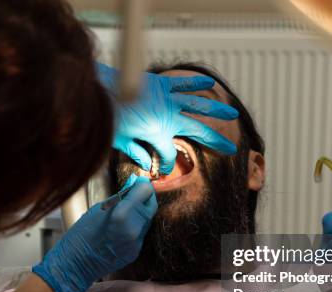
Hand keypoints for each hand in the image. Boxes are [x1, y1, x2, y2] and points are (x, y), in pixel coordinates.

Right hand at [33, 175, 156, 291]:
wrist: (76, 264)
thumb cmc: (81, 233)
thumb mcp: (98, 209)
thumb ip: (119, 198)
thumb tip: (133, 188)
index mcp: (123, 214)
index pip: (146, 191)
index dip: (141, 185)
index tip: (136, 183)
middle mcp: (134, 229)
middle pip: (152, 205)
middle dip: (145, 197)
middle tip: (135, 194)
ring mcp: (137, 243)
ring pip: (148, 220)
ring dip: (141, 212)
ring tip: (127, 210)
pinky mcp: (136, 252)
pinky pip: (141, 234)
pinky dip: (136, 227)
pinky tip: (123, 227)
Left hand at [96, 63, 237, 173]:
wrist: (99, 90)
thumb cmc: (108, 118)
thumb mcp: (121, 142)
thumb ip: (137, 152)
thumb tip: (148, 164)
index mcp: (159, 134)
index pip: (169, 156)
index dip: (164, 164)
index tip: (158, 169)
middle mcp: (169, 117)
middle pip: (199, 131)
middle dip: (216, 141)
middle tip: (232, 148)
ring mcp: (167, 99)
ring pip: (198, 105)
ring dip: (217, 109)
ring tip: (232, 113)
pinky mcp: (160, 84)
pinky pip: (182, 83)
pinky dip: (196, 83)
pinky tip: (210, 82)